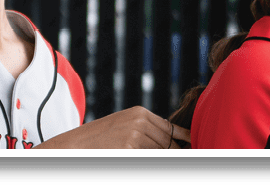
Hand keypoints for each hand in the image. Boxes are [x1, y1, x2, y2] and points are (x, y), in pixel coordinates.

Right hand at [34, 106, 189, 148]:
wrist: (74, 145)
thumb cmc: (99, 139)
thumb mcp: (124, 127)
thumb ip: (145, 130)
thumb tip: (170, 142)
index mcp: (141, 113)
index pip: (172, 128)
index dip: (185, 139)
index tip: (194, 144)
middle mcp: (141, 121)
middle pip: (169, 144)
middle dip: (173, 152)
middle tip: (185, 152)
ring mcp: (136, 135)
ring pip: (161, 152)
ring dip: (160, 154)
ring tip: (137, 148)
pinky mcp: (130, 148)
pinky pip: (148, 156)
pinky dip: (148, 156)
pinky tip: (131, 151)